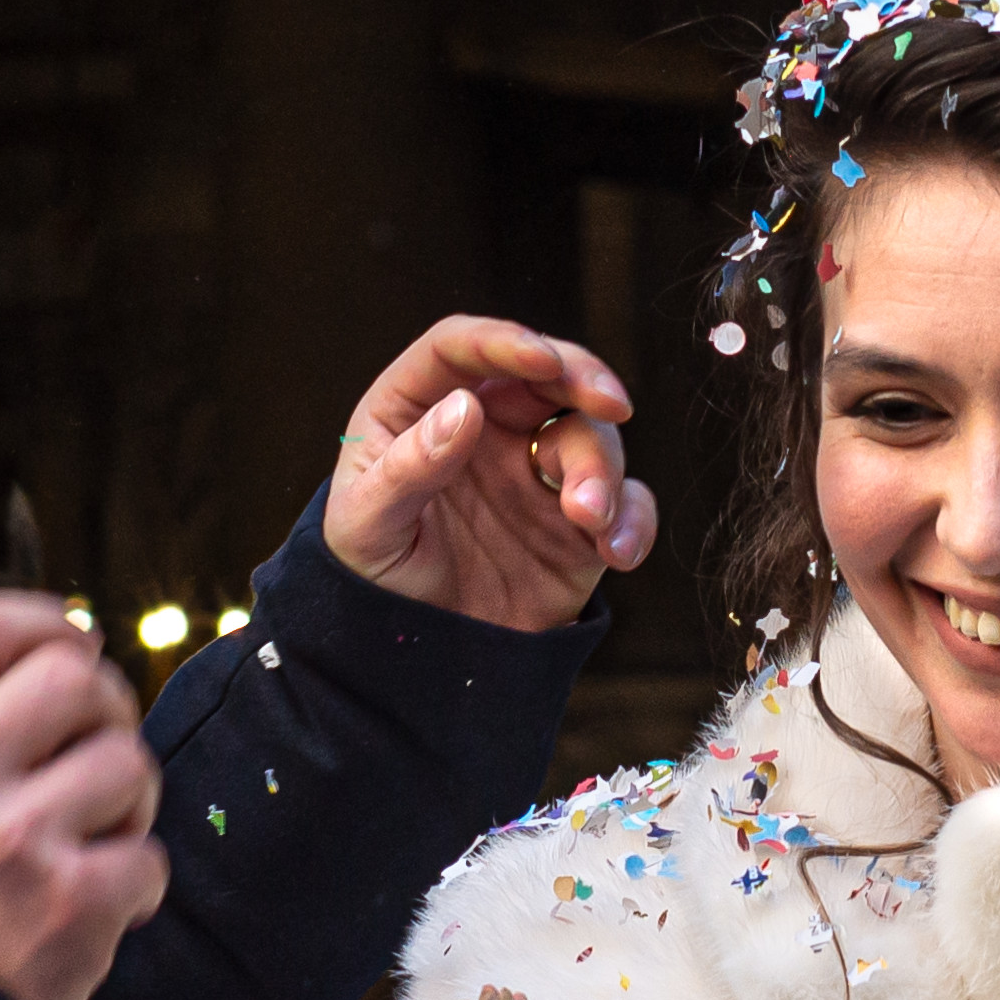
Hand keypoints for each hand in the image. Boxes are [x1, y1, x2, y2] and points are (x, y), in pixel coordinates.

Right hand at [0, 587, 171, 999]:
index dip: (44, 622)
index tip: (67, 648)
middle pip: (74, 677)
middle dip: (103, 704)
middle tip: (93, 745)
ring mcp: (12, 842)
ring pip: (126, 762)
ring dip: (127, 798)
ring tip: (92, 836)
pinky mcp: (70, 909)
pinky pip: (148, 858)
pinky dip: (132, 886)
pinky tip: (91, 908)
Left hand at [323, 318, 656, 633]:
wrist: (415, 656)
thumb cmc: (374, 577)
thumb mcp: (366, 526)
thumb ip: (409, 467)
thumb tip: (467, 406)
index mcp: (417, 408)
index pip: (460, 349)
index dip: (503, 344)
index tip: (540, 359)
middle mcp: (485, 426)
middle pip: (543, 374)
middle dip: (584, 379)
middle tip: (612, 406)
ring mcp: (535, 470)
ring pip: (590, 436)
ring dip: (602, 471)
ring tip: (587, 520)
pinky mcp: (577, 520)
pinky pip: (624, 503)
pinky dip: (632, 520)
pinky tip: (617, 551)